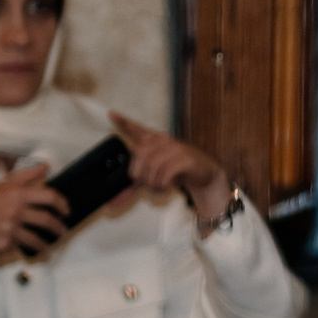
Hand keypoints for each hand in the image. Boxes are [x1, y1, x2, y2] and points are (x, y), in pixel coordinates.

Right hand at [0, 163, 69, 270]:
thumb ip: (25, 177)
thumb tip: (45, 167)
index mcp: (15, 193)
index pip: (49, 196)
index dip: (63, 204)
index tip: (66, 210)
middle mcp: (15, 211)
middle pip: (48, 220)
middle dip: (59, 227)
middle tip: (62, 230)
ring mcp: (10, 229)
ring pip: (38, 239)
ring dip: (47, 244)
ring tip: (49, 245)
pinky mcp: (5, 245)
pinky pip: (21, 246)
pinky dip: (26, 248)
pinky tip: (27, 248)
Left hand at [112, 111, 230, 227]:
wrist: (206, 174)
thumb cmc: (178, 172)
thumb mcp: (155, 176)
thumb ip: (134, 186)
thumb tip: (113, 202)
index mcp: (155, 141)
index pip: (137, 129)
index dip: (124, 123)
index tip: (112, 115)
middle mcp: (164, 141)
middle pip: (139, 154)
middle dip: (139, 175)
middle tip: (146, 185)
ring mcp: (176, 148)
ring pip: (152, 165)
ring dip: (152, 183)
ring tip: (158, 188)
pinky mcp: (186, 159)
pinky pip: (166, 172)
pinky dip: (162, 184)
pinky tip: (166, 186)